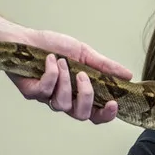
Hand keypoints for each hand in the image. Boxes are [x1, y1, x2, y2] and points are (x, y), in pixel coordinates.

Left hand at [14, 29, 133, 123]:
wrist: (26, 38)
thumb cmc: (54, 45)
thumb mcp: (84, 53)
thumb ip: (105, 66)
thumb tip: (128, 75)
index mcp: (80, 92)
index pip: (97, 114)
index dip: (106, 114)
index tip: (113, 103)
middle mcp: (66, 99)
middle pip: (81, 115)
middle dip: (85, 96)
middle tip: (82, 76)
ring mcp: (48, 98)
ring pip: (62, 104)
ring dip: (64, 80)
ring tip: (61, 61)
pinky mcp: (32, 93)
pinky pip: (45, 90)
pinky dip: (51, 73)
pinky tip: (50, 60)